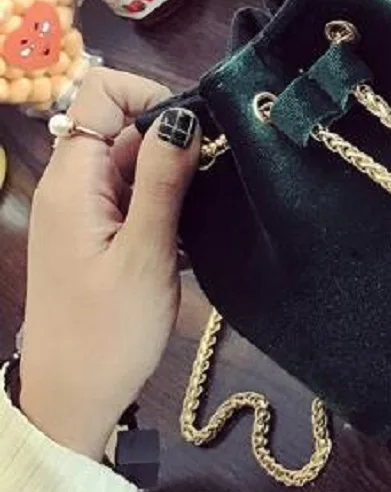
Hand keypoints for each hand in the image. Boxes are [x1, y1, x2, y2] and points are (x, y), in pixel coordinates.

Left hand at [20, 68, 199, 460]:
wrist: (74, 397)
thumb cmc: (109, 331)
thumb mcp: (145, 254)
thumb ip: (162, 181)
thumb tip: (183, 115)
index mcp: (73, 181)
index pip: (101, 94)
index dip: (150, 96)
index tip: (197, 133)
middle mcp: (72, 186)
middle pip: (124, 129)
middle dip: (174, 142)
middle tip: (216, 180)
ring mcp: (84, 211)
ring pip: (134, 165)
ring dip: (174, 178)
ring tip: (207, 212)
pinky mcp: (98, 235)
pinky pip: (133, 197)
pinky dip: (165, 204)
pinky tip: (191, 233)